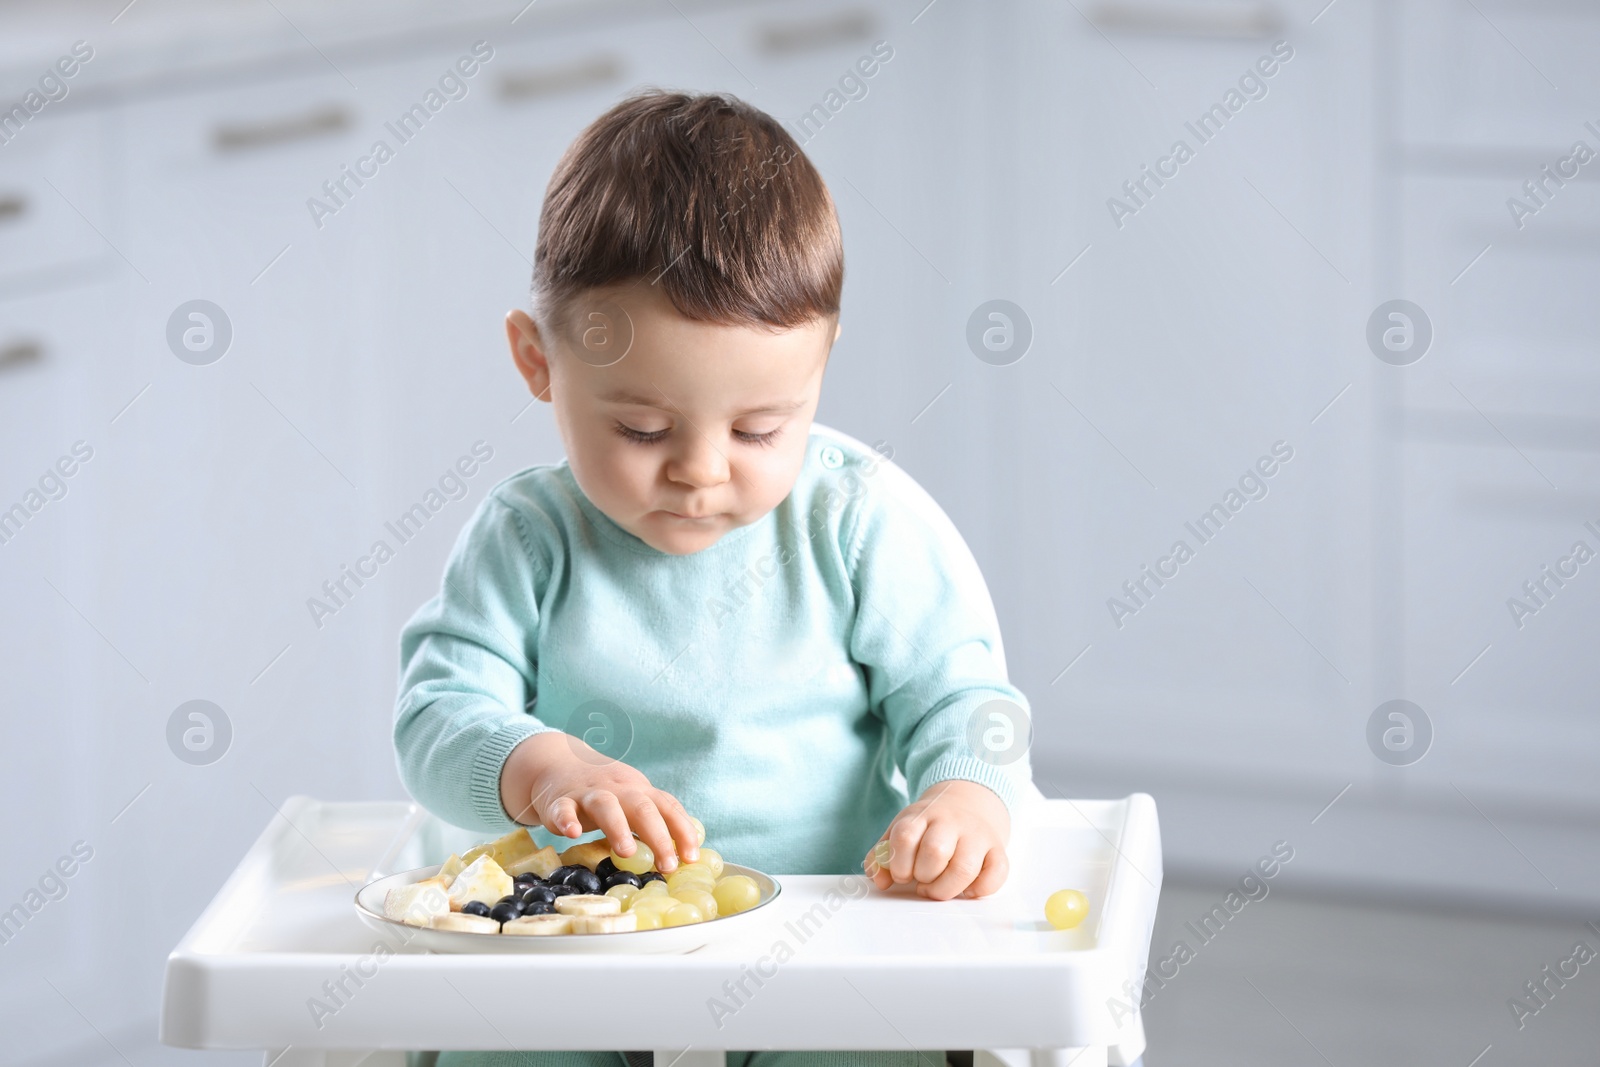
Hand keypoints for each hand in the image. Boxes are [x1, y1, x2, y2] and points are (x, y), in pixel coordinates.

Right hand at [498, 731, 698, 871]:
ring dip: (618, 827)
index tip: (692, 857)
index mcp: (639, 790)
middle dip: (658, 836)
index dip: (682, 831)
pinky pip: (563, 809)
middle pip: (642, 807)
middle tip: (667, 866)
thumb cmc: (606, 792)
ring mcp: (588, 793)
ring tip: (627, 852)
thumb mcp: (633, 798)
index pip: (667, 807)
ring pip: (606, 805)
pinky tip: (571, 833)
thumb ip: (655, 819)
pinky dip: (566, 820)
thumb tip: (685, 852)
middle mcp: (618, 789)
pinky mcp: (560, 801)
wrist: (559, 764)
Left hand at [863, 779, 1009, 899]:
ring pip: (965, 868)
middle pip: (935, 851)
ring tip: (938, 888)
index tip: (901, 874)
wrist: (966, 804)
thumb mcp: (900, 832)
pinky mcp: (997, 849)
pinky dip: (981, 888)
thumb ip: (881, 856)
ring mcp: (977, 835)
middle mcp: (951, 822)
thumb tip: (880, 882)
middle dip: (923, 875)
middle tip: (921, 880)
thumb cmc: (928, 827)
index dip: (898, 864)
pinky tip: (967, 889)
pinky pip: (997, 873)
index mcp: (921, 816)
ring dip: (946, 888)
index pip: (905, 836)